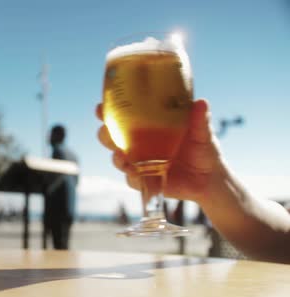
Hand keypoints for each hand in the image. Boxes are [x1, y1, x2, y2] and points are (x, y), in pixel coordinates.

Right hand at [96, 99, 223, 203]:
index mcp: (148, 125)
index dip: (108, 111)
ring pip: (118, 158)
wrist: (210, 179)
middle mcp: (139, 143)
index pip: (122, 115)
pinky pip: (132, 179)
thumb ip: (200, 120)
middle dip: (105, 134)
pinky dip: (132, 177)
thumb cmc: (204, 149)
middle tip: (106, 131)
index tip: (101, 108)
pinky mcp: (145, 180)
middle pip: (111, 136)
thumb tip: (201, 102)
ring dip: (116, 156)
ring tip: (120, 155)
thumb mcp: (202, 133)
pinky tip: (135, 173)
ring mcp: (140, 162)